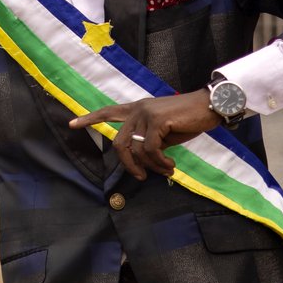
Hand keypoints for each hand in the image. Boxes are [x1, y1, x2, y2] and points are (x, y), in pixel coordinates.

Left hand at [68, 90, 220, 180]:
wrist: (210, 106)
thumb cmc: (190, 119)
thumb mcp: (165, 132)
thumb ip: (150, 141)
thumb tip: (142, 160)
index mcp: (137, 109)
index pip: (108, 112)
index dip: (89, 119)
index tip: (71, 124)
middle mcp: (138, 109)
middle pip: (120, 143)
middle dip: (129, 165)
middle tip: (141, 177)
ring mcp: (146, 113)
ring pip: (136, 150)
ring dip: (150, 166)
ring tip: (165, 170)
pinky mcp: (157, 120)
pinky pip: (150, 150)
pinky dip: (159, 163)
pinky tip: (170, 165)